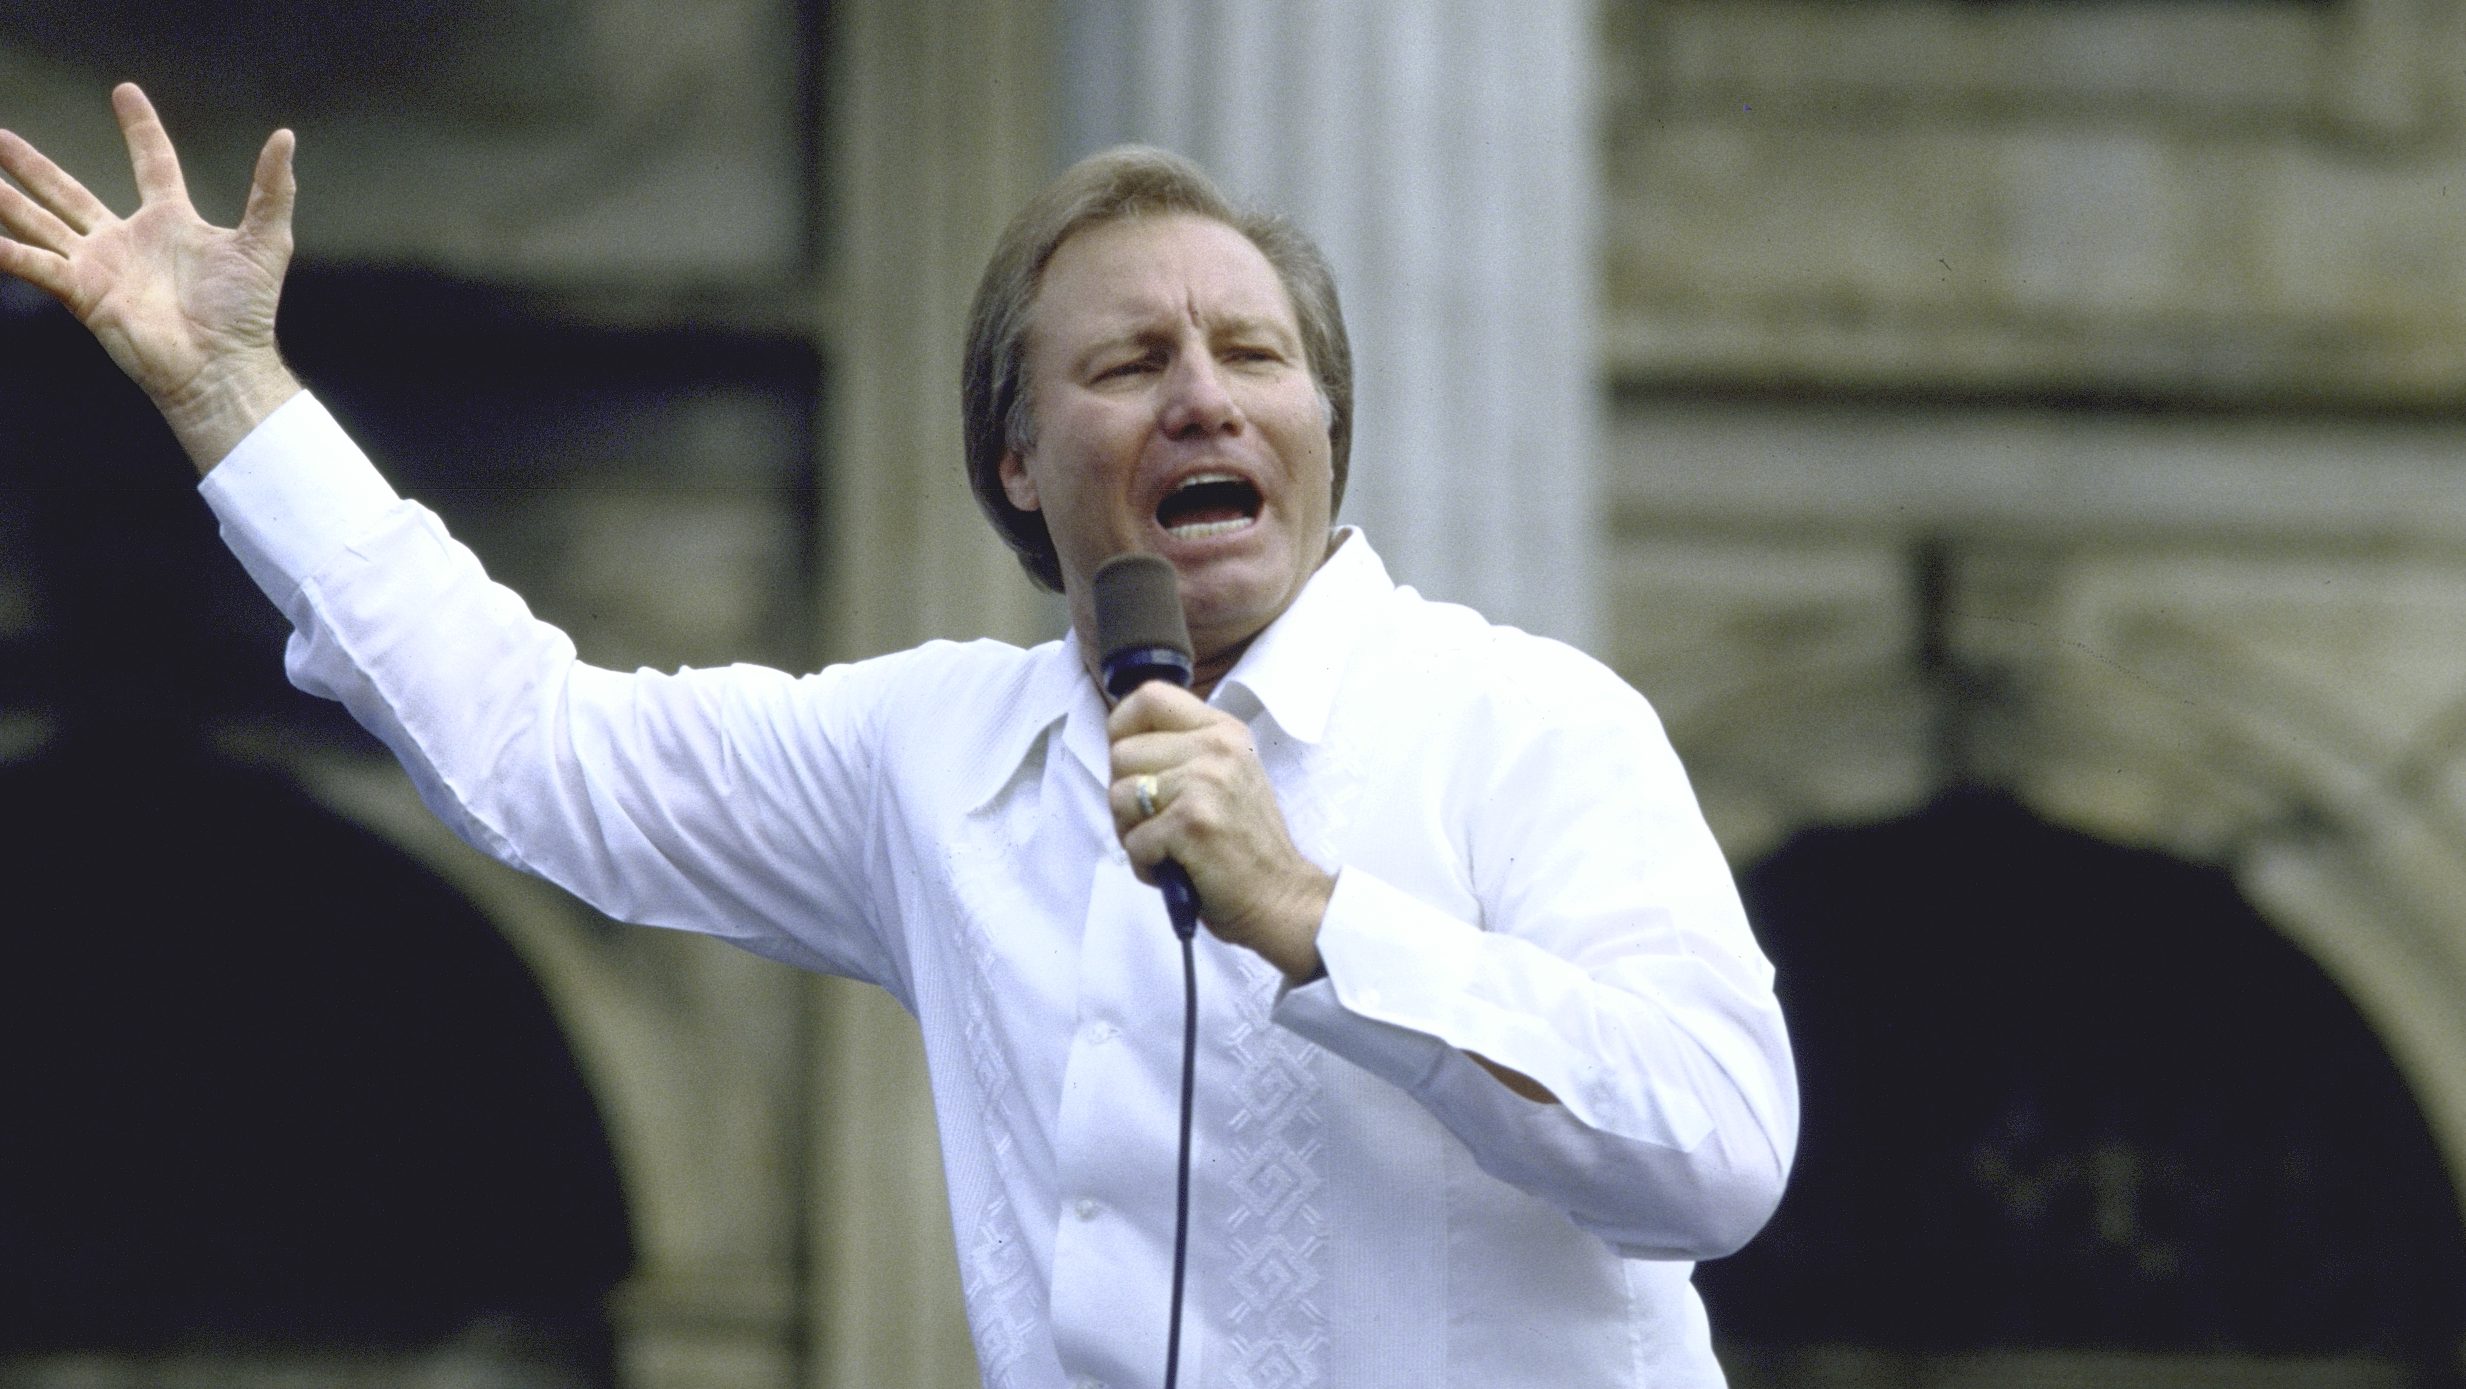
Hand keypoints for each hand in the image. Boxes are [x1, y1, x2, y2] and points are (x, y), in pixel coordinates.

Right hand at [0, 83, 300, 470]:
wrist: (223, 366)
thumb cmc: (246, 313)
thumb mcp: (265, 242)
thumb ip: (271, 190)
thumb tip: (285, 137)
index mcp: (171, 222)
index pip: (152, 163)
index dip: (140, 128)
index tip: (124, 91)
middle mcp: (128, 240)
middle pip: (69, 192)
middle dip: (32, 164)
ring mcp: (101, 267)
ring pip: (40, 222)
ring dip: (7, 198)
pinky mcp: (84, 293)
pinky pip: (35, 264)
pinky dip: (8, 250)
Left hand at [1108, 682, 1332, 981]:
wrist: (1281, 897)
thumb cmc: (1244, 845)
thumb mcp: (1226, 776)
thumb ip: (1183, 751)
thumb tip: (1121, 743)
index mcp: (1222, 730)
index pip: (1148, 697)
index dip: (1122, 729)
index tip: (1132, 765)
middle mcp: (1217, 747)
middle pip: (1121, 752)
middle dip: (1125, 797)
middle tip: (1159, 824)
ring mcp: (1206, 782)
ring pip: (1119, 796)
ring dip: (1132, 833)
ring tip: (1169, 847)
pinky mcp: (1193, 822)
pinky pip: (1133, 840)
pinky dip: (1146, 865)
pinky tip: (1176, 869)